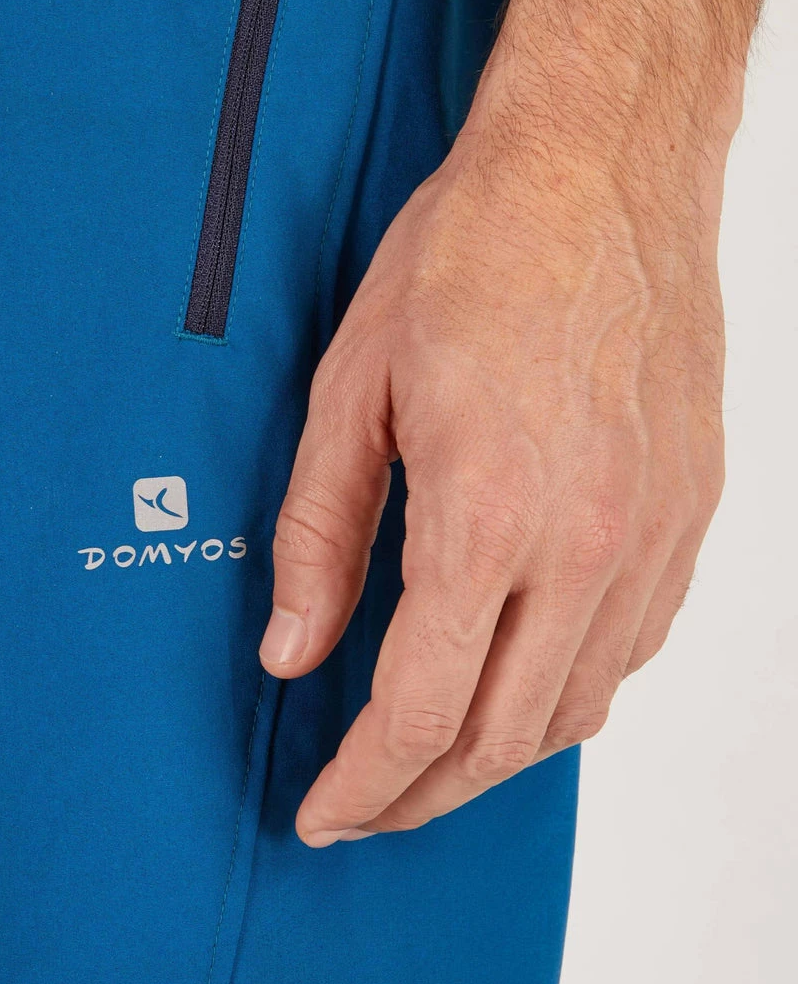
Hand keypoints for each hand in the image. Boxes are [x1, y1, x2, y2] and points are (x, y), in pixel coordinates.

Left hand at [258, 121, 726, 845]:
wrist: (597, 171)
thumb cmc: (470, 260)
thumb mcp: (350, 393)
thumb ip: (320, 539)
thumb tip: (293, 651)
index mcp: (487, 515)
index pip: (420, 710)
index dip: (364, 782)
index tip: (325, 812)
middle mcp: (589, 545)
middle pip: (501, 737)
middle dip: (421, 794)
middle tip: (365, 807)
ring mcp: (654, 536)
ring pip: (575, 711)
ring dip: (494, 758)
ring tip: (430, 764)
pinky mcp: (691, 516)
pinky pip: (631, 650)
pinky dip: (564, 696)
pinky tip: (517, 684)